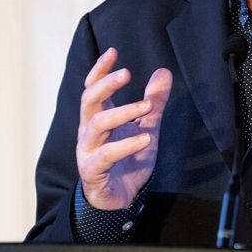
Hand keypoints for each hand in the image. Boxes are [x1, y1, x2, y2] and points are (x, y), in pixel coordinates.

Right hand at [76, 48, 172, 209]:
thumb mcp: (147, 127)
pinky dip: (126, 145)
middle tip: (126, 73)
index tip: (113, 52)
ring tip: (146, 105)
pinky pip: (107, 154)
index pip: (92, 88)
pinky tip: (145, 139)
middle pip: (89, 101)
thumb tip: (163, 72)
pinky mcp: (93, 170)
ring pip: (97, 124)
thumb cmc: (129, 161)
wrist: (120, 199)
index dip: (100, 69)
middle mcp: (88, 131)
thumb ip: (154, 102)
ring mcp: (88, 150)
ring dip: (122, 112)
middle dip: (106, 84)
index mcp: (98, 118)